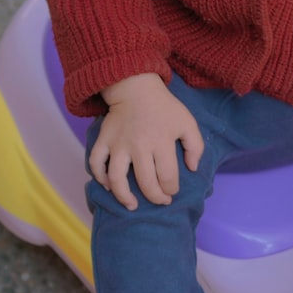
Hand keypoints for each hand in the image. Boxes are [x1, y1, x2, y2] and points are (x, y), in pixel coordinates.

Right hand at [91, 73, 204, 209]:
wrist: (135, 87)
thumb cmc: (164, 107)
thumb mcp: (187, 122)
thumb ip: (196, 146)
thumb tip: (192, 169)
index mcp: (161, 142)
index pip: (168, 177)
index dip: (171, 189)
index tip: (172, 190)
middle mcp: (139, 146)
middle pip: (146, 183)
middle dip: (156, 197)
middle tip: (160, 200)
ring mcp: (119, 144)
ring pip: (117, 179)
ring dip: (124, 197)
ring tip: (132, 205)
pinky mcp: (103, 140)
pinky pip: (96, 163)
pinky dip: (99, 177)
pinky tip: (108, 186)